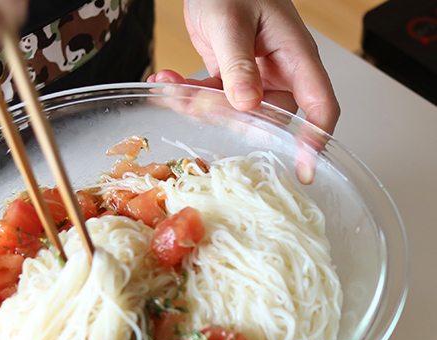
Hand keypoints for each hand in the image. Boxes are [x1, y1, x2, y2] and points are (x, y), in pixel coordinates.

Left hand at [150, 0, 338, 135]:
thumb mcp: (230, 22)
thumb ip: (238, 64)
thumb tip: (247, 105)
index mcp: (295, 56)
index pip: (320, 106)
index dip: (315, 140)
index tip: (304, 171)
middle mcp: (279, 72)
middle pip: (266, 120)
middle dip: (226, 119)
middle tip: (193, 102)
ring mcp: (254, 78)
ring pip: (232, 114)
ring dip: (197, 105)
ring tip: (170, 83)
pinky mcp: (230, 79)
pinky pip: (212, 100)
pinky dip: (186, 94)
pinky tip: (166, 79)